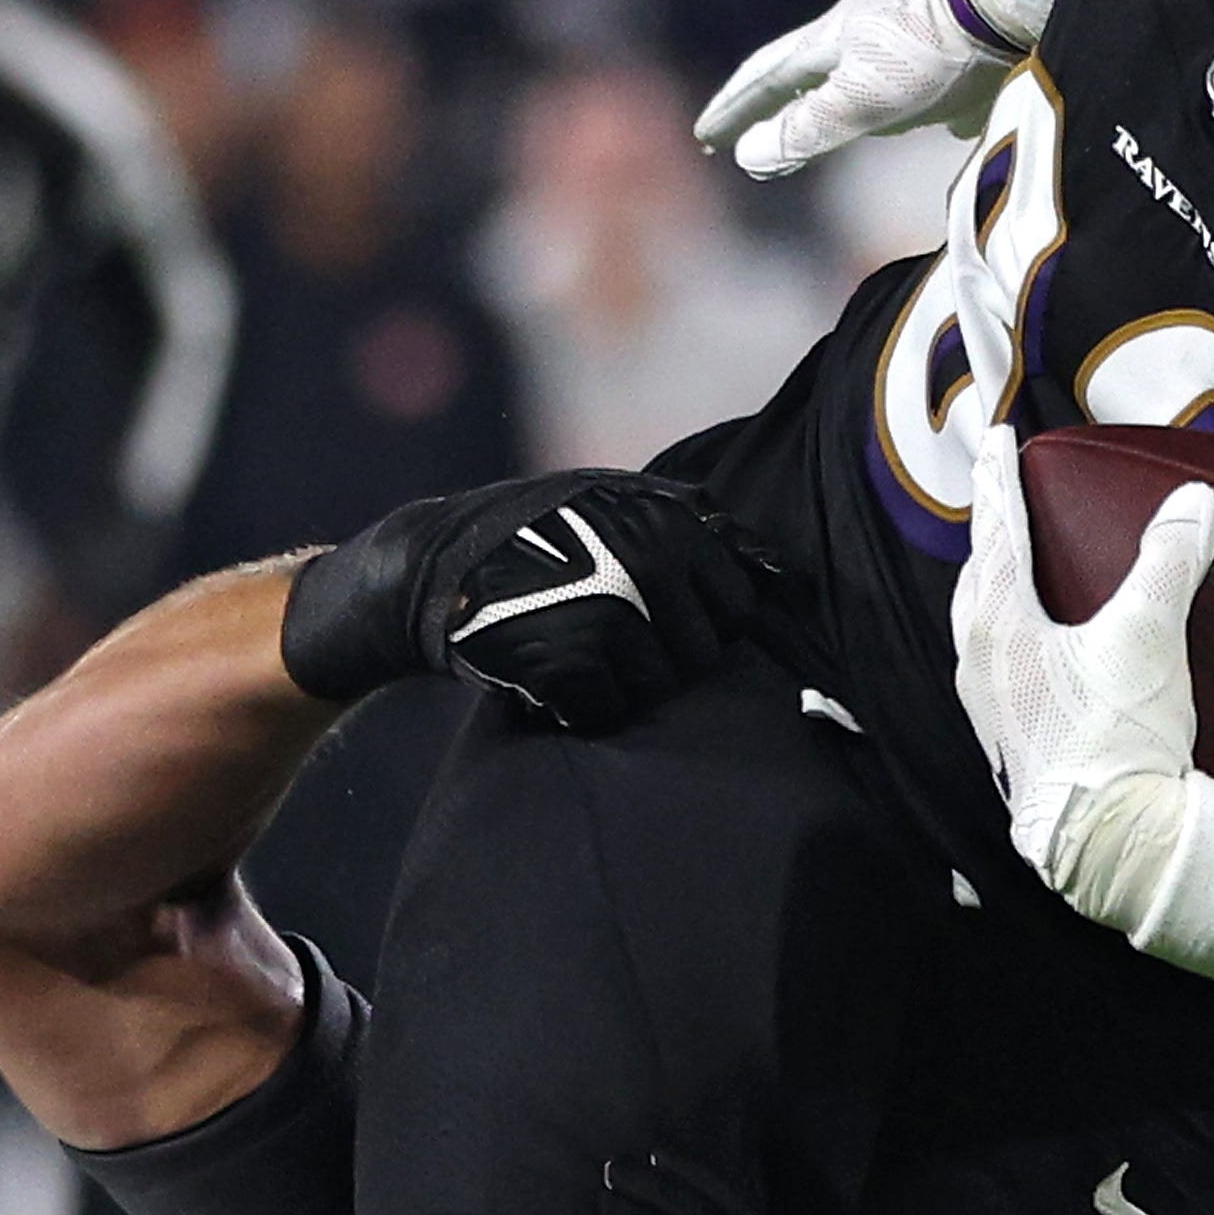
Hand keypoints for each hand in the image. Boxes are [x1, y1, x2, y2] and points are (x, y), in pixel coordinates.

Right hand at [282, 471, 767, 728]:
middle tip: (607, 643)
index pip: (739, 609)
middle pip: (701, 657)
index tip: (656, 621)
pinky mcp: (564, 664)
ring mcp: (606, 614)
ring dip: (620, 688)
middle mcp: (645, 564)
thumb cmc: (537, 533)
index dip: (701, 624)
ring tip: (579, 657)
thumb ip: (696, 525)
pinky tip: (550, 679)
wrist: (433, 565)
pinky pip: (604, 714)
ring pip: (656, 691)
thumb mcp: (617, 499)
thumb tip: (780, 571)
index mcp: (669, 524)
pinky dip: (578, 710)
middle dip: (661, 660)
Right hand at [692, 0, 1059, 179]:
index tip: (708, 137)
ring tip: (836, 116)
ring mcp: (906, 21)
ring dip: (837, 93)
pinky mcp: (951, 28)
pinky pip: (920, 71)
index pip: (764, 77)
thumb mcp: (861, 101)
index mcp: (830, 40)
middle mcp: (860, 24)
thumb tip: (748, 155)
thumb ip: (806, 129)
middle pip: (804, 64)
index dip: (734, 110)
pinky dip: (912, 99)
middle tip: (751, 122)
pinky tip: (946, 117)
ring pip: (859, 63)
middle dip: (774, 98)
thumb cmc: (931, 53)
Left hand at [952, 429, 1213, 991]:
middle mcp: (978, 660)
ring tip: (1011, 561)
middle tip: (998, 493)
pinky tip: (1035, 643)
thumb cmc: (1117, 735)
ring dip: (993, 583)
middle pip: (978, 576)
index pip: (997, 532)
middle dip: (989, 531)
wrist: (1107, 837)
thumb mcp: (1147, 635)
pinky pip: (997, 662)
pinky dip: (1009, 631)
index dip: (1000, 481)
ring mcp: (987, 704)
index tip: (994, 440)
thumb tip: (1193, 501)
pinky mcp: (1009, 738)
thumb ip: (1168, 561)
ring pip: (979, 622)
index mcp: (998, 624)